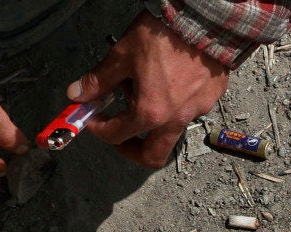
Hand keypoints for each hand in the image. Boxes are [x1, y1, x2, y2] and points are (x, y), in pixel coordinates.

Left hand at [66, 11, 228, 168]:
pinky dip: (174, 105)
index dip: (98, 129)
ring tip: (143, 96)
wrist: (206, 16)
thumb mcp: (122, 55)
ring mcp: (198, 108)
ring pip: (172, 132)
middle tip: (121, 137)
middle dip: (132, 151)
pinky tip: (166, 83)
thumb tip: (78, 92)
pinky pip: (190, 110)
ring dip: (153, 124)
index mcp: (151, 112)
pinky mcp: (212, 95)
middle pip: (153, 156)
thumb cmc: (166, 33)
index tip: (93, 119)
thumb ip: (98, 80)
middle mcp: (176, 117)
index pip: (116, 135)